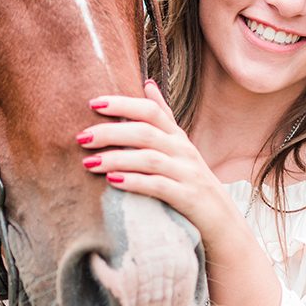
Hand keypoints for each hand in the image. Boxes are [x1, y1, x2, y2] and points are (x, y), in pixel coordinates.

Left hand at [77, 80, 240, 249]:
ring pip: (149, 159)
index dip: (123, 104)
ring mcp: (187, 174)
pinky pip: (159, 186)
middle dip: (110, 132)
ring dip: (116, 158)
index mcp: (178, 137)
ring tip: (89, 163)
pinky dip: (135, 182)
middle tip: (81, 138)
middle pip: (145, 133)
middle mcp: (184, 151)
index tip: (93, 103)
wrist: (224, 222)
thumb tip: (147, 83)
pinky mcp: (188, 198)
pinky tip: (113, 182)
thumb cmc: (193, 182)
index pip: (151, 110)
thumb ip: (163, 117)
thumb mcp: (180, 147)